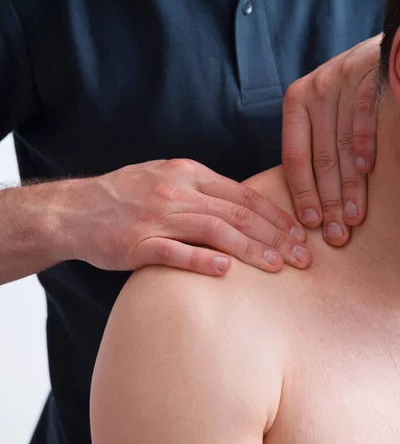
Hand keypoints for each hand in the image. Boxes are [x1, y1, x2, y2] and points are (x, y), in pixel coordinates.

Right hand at [60, 159, 310, 275]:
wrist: (74, 210)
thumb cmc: (124, 195)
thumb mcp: (164, 178)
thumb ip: (200, 189)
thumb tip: (240, 207)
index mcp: (186, 173)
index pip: (242, 194)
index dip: (275, 214)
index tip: (299, 232)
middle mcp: (176, 192)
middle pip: (236, 213)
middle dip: (275, 236)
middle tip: (303, 256)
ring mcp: (156, 217)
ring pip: (214, 231)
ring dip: (250, 249)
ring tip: (278, 266)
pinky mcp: (136, 243)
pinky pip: (173, 251)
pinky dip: (201, 260)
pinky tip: (226, 270)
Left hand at [282, 34, 379, 245]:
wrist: (385, 48)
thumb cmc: (353, 91)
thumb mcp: (327, 111)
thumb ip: (316, 142)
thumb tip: (312, 200)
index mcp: (296, 103)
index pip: (294, 158)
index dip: (303, 193)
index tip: (310, 224)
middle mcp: (314, 90)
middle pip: (319, 158)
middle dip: (328, 201)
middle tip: (336, 234)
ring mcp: (339, 79)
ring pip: (341, 144)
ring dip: (348, 186)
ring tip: (353, 217)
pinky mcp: (366, 71)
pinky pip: (363, 115)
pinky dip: (364, 144)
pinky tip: (366, 172)